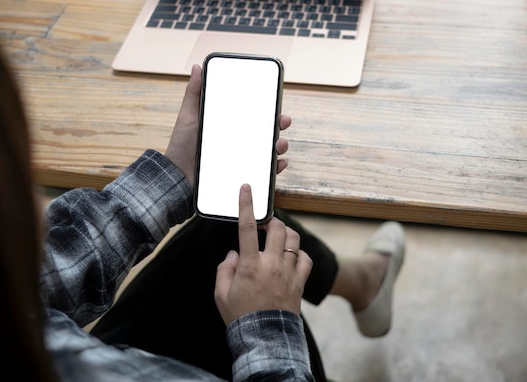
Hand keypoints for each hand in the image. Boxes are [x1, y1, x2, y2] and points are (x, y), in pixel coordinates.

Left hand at [164, 64, 292, 186]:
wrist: (179, 176)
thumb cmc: (182, 145)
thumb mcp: (188, 116)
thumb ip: (194, 93)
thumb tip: (197, 67)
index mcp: (230, 125)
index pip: (254, 114)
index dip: (268, 108)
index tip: (277, 102)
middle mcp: (239, 140)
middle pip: (266, 130)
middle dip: (280, 124)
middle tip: (283, 121)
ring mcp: (242, 157)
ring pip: (269, 149)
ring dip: (281, 145)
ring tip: (279, 145)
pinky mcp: (242, 174)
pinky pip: (264, 171)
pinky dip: (275, 168)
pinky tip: (278, 164)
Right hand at [214, 184, 312, 325]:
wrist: (265, 338)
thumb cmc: (240, 317)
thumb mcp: (221, 295)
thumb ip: (224, 270)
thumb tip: (234, 254)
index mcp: (249, 265)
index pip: (247, 228)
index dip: (247, 205)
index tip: (247, 189)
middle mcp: (271, 264)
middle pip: (276, 228)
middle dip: (270, 220)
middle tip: (263, 224)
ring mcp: (288, 272)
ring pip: (293, 239)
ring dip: (284, 233)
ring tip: (276, 238)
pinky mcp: (300, 282)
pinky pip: (305, 259)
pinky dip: (298, 253)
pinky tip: (291, 257)